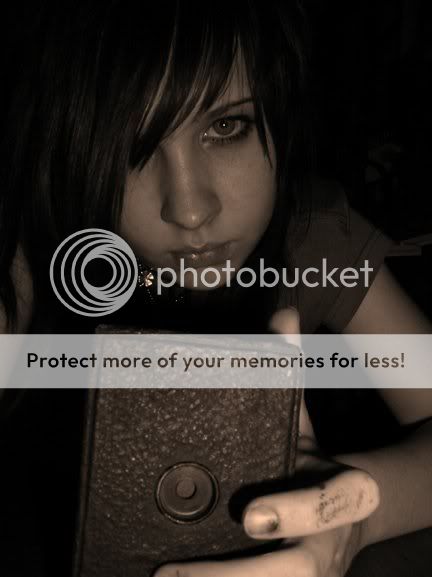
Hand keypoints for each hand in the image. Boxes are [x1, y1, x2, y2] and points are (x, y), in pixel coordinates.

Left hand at [154, 309, 380, 576]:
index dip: (295, 513)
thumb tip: (281, 314)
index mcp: (346, 496)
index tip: (248, 515)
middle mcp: (331, 542)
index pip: (330, 506)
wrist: (353, 510)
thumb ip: (292, 374)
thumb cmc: (318, 461)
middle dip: (239, 576)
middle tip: (171, 574)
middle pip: (298, 571)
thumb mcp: (306, 421)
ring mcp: (313, 570)